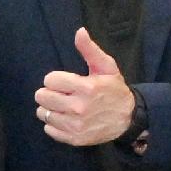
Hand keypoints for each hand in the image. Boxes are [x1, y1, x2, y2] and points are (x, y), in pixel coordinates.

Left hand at [35, 26, 135, 147]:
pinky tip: (67, 119)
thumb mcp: (106, 67)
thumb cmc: (114, 90)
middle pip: (41, 97)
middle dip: (49, 93)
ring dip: (51, 109)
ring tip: (65, 106)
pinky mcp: (74, 138)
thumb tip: (79, 31)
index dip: (56, 79)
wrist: (128, 118)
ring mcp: (76, 125)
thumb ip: (90, 50)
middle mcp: (79, 107)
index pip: (49, 80)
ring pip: (43, 113)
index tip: (65, 82)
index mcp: (86, 87)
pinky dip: (54, 124)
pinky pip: (48, 129)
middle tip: (62, 94)